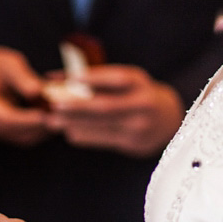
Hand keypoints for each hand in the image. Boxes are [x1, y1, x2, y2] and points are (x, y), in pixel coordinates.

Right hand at [0, 42, 55, 145]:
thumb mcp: (9, 64)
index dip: (29, 120)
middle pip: (15, 132)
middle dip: (41, 126)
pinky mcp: (0, 133)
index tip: (50, 115)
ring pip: (21, 138)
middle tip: (65, 118)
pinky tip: (54, 118)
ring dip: (43, 130)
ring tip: (63, 117)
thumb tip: (40, 92)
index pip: (6, 119)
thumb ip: (23, 78)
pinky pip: (22, 136)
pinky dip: (39, 129)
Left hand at [48, 64, 183, 156]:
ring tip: (53, 121)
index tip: (71, 78)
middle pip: (106, 105)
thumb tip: (53, 77)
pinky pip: (104, 140)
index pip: (117, 78)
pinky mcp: (133, 144)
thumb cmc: (136, 94)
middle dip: (77, 105)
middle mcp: (142, 103)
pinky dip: (84, 136)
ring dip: (74, 123)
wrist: (169, 121)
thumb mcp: (125, 81)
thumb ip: (93, 78)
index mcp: (140, 82)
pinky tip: (68, 133)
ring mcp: (139, 126)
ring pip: (102, 125)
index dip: (94, 78)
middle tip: (54, 104)